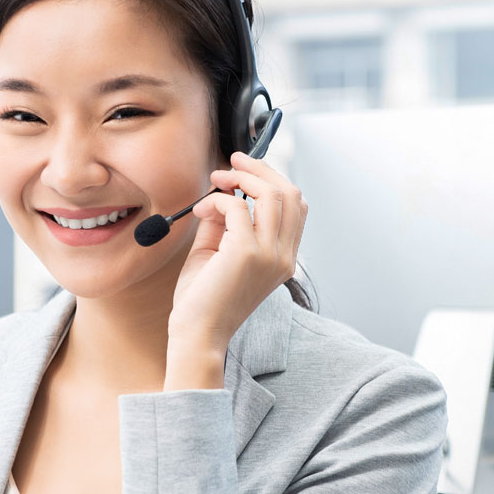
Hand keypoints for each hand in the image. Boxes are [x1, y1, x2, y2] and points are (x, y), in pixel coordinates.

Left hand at [168, 151, 308, 356]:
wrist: (196, 333)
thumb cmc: (203, 299)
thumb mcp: (219, 251)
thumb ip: (226, 222)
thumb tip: (224, 192)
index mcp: (284, 257)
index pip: (297, 206)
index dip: (273, 179)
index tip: (246, 169)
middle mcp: (284, 256)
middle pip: (289, 192)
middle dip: (260, 169)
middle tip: (233, 160)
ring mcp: (269, 255)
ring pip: (270, 193)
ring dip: (240, 177)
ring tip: (216, 180)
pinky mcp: (246, 253)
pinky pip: (236, 206)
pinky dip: (217, 199)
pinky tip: (201, 209)